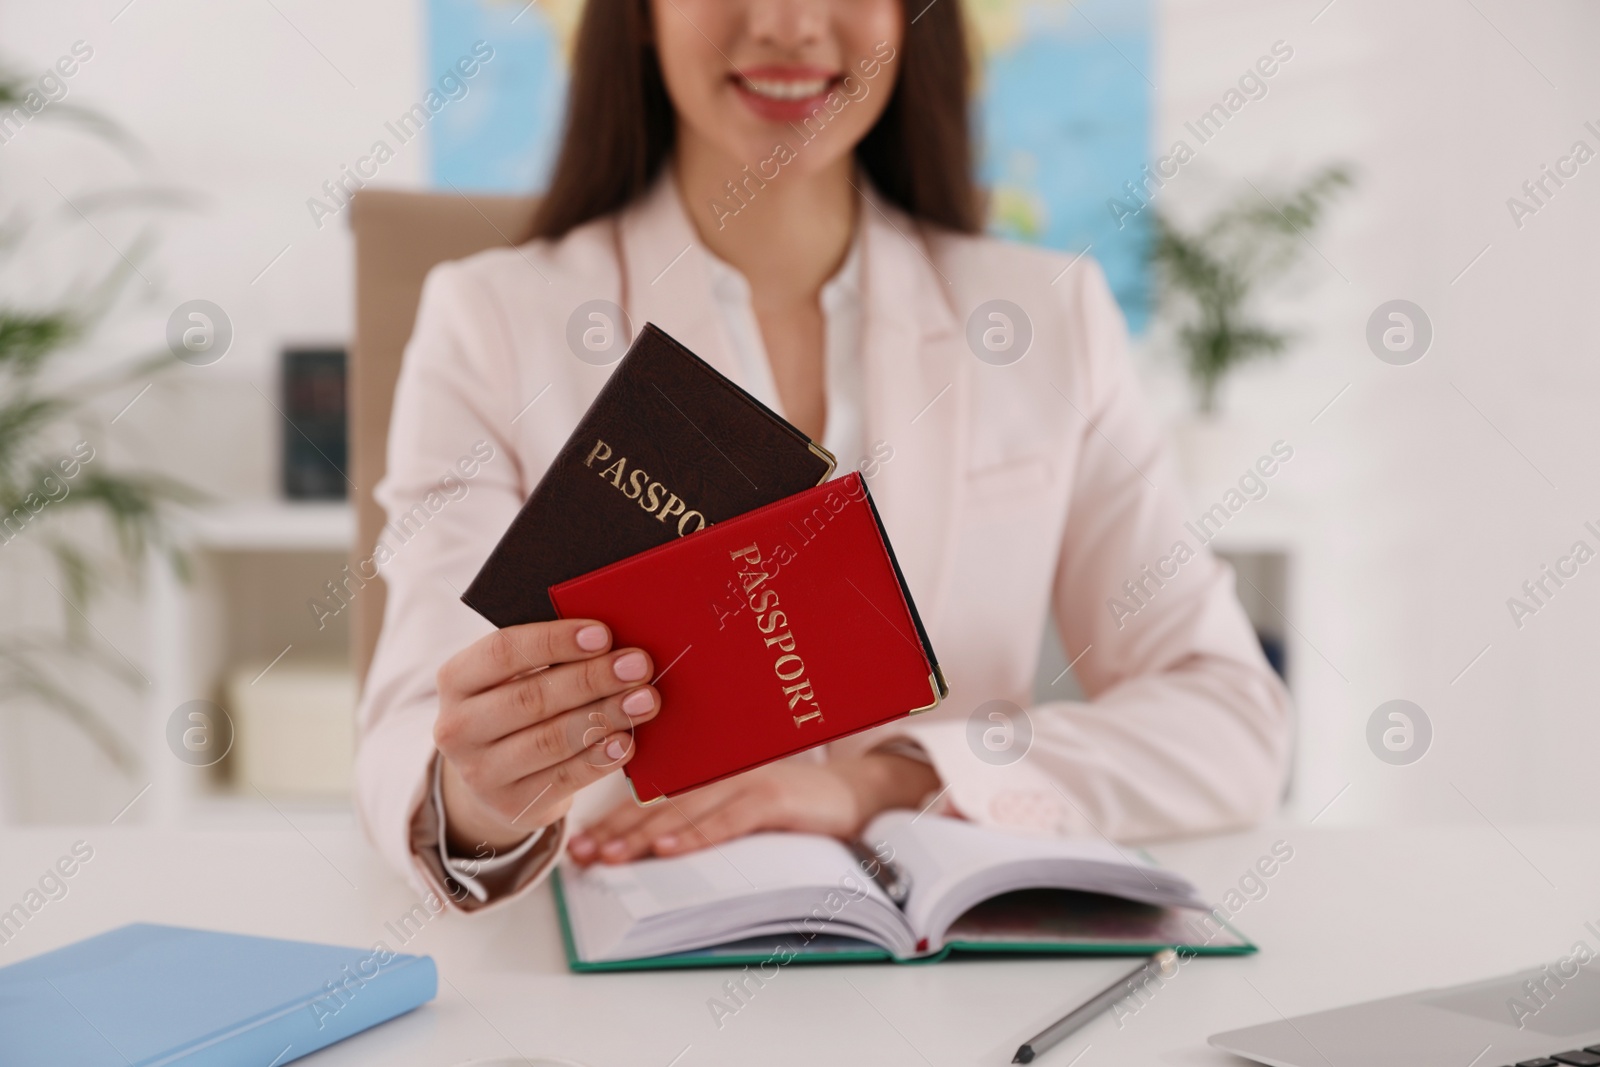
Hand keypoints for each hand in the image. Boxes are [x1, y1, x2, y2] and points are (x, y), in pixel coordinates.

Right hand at [433, 619, 658, 853]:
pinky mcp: (512, 805)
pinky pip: (563, 779)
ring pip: (551, 740)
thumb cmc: (517, 707)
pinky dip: (599, 759)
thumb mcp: (513, 678)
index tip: (603, 634)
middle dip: (592, 679)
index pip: (502, 652)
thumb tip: (612, 640)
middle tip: (638, 666)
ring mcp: (480, 773)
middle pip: (532, 698)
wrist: (494, 779)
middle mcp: (458, 728)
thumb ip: (549, 657)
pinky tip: (626, 742)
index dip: (554, 640)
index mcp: (456, 680)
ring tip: (645, 700)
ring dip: (605, 716)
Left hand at [567, 752, 939, 864]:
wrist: (861, 795)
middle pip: (659, 805)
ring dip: (643, 836)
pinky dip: (697, 835)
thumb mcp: (749, 809)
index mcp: (713, 776)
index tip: (580, 845)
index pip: (654, 800)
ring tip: (608, 857)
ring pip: (685, 811)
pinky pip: (729, 820)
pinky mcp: (775, 797)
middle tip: (580, 855)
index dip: (615, 822)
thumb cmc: (803, 806)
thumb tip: (659, 845)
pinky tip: (669, 849)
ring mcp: (749, 782)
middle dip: (616, 832)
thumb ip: (711, 815)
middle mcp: (724, 774)